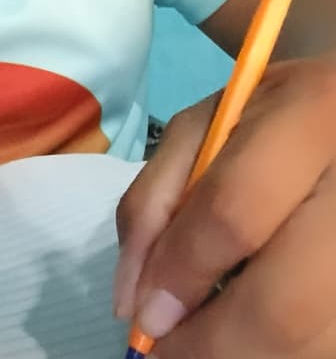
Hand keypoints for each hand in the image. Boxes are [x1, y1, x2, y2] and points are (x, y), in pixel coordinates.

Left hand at [114, 56, 335, 356]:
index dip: (181, 273)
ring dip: (246, 357)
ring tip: (209, 341)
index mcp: (309, 115)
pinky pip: (327, 345)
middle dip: (212, 345)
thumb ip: (156, 200)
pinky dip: (282, 353)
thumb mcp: (203, 130)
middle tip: (168, 353)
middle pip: (283, 305)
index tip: (144, 314)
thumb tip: (133, 300)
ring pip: (312, 343)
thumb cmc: (268, 121)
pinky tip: (252, 334)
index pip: (235, 213)